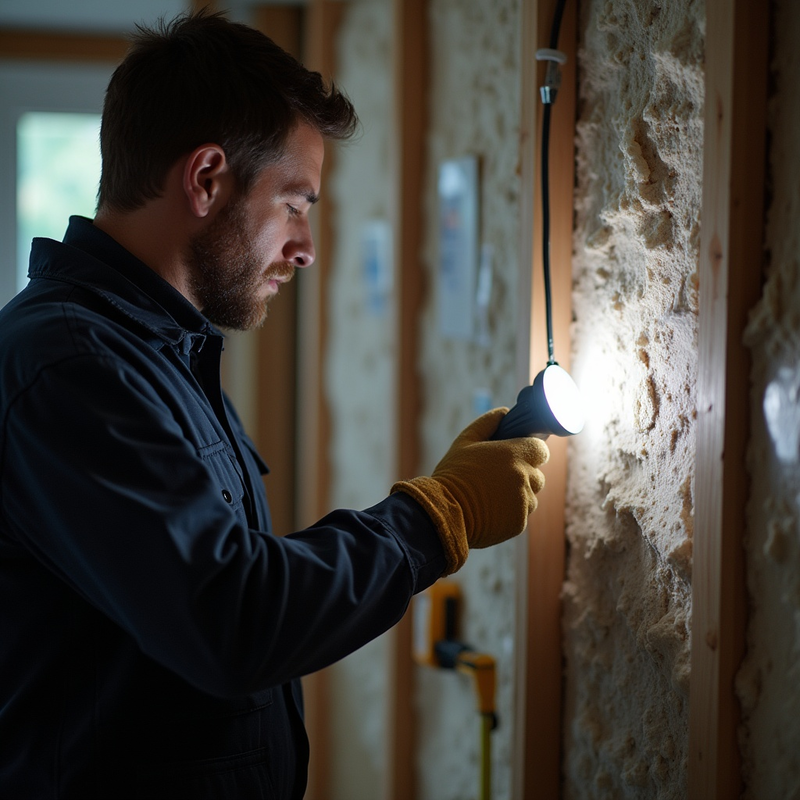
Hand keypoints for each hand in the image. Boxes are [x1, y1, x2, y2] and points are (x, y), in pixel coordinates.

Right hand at [391, 408, 548, 573]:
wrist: (443, 511)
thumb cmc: (453, 474)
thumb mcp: (464, 441)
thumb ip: (487, 423)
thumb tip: (504, 412)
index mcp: (514, 454)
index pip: (541, 450)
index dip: (531, 452)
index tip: (519, 456)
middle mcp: (523, 477)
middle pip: (537, 475)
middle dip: (523, 475)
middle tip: (499, 478)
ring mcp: (523, 502)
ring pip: (531, 496)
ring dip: (519, 495)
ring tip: (492, 495)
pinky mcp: (519, 523)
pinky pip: (522, 514)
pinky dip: (511, 513)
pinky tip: (490, 509)